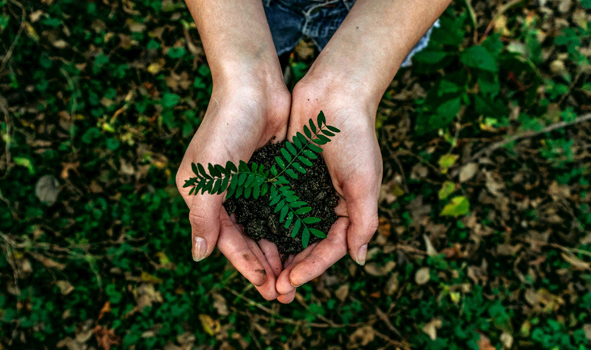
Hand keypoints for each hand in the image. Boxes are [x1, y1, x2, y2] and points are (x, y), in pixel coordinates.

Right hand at [176, 80, 289, 300]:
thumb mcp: (207, 176)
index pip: (226, 240)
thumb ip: (203, 217)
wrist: (253, 85)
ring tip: (296, 275)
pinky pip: (280, 207)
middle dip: (265, 265)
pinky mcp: (271, 173)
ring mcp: (249, 184)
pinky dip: (289, 226)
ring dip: (279, 251)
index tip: (266, 286)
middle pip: (247, 239)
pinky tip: (304, 243)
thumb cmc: (225, 128)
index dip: (246, 265)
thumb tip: (199, 256)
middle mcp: (226, 194)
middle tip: (285, 292)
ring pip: (265, 227)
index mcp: (204, 196)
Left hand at [275, 76, 381, 302]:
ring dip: (276, 252)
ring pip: (288, 230)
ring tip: (260, 273)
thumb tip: (359, 259)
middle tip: (273, 290)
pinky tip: (250, 238)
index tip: (290, 282)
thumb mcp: (365, 182)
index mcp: (348, 209)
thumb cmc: (355, 137)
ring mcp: (305, 190)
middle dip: (292, 268)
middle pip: (307, 245)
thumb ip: (363, 221)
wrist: (335, 93)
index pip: (329, 248)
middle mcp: (325, 204)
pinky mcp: (286, 175)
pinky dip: (265, 222)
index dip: (311, 268)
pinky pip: (274, 205)